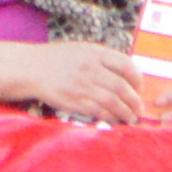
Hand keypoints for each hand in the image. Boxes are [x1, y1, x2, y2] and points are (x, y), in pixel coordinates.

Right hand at [15, 40, 158, 125]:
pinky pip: (98, 112)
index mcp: (94, 53)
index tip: (139, 87)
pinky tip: (116, 121)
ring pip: (112, 103)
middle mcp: (90, 69)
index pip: (125, 64)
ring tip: (132, 119)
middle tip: (139, 109)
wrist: (32, 69)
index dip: (137, 77)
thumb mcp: (81, 50)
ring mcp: (82, 86)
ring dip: (126, 113)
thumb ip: (103, 60)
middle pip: (121, 87)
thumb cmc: (58, 60)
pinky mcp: (74, 102)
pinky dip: (110, 118)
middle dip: (134, 101)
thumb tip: (126, 76)